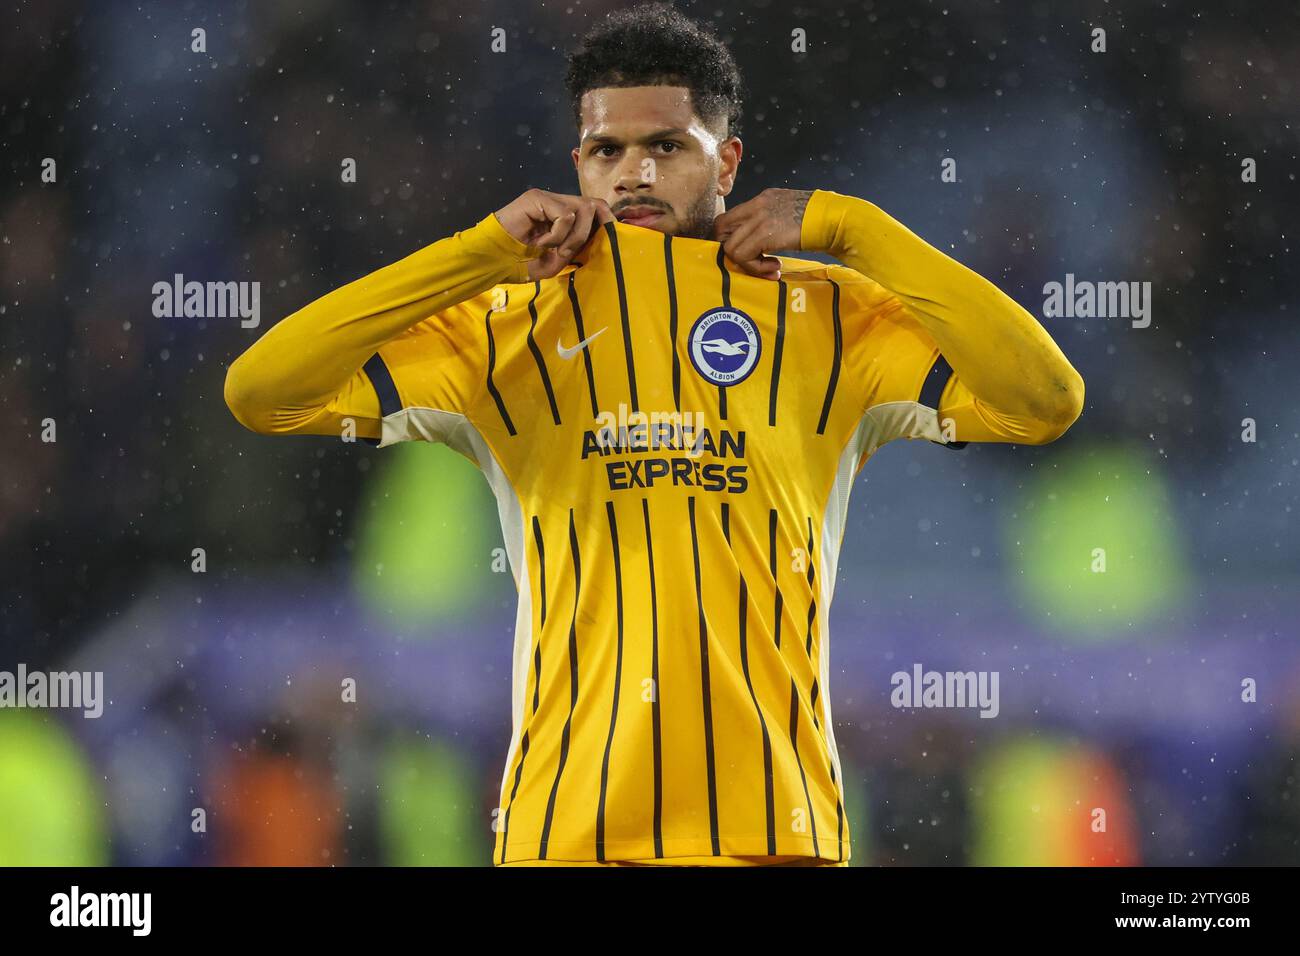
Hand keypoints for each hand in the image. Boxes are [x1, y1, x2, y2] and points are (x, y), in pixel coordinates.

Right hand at [493, 189, 614, 280]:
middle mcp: (558, 202)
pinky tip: (539, 241)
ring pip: (582, 210)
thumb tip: (601, 235)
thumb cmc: (521, 263)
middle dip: (587, 233)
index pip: (595, 209)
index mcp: (563, 216)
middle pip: (593, 206)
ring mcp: (547, 198)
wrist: (492, 260)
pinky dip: (556, 234)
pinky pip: (565, 215)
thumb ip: (576, 247)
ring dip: (571, 237)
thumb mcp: (556, 259)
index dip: (607, 221)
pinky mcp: (537, 197)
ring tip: (550, 247)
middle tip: (564, 252)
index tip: (614, 237)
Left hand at [712, 188, 814, 280]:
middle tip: (750, 263)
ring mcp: (759, 218)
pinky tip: (775, 267)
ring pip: (730, 247)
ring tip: (770, 267)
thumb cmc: (819, 222)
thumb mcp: (789, 216)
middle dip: (730, 252)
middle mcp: (756, 205)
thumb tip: (758, 244)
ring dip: (749, 264)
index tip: (743, 255)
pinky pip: (743, 256)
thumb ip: (770, 224)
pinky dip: (756, 267)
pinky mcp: (765, 233)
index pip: (728, 218)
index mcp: (762, 199)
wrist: (835, 220)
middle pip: (720, 229)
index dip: (728, 239)